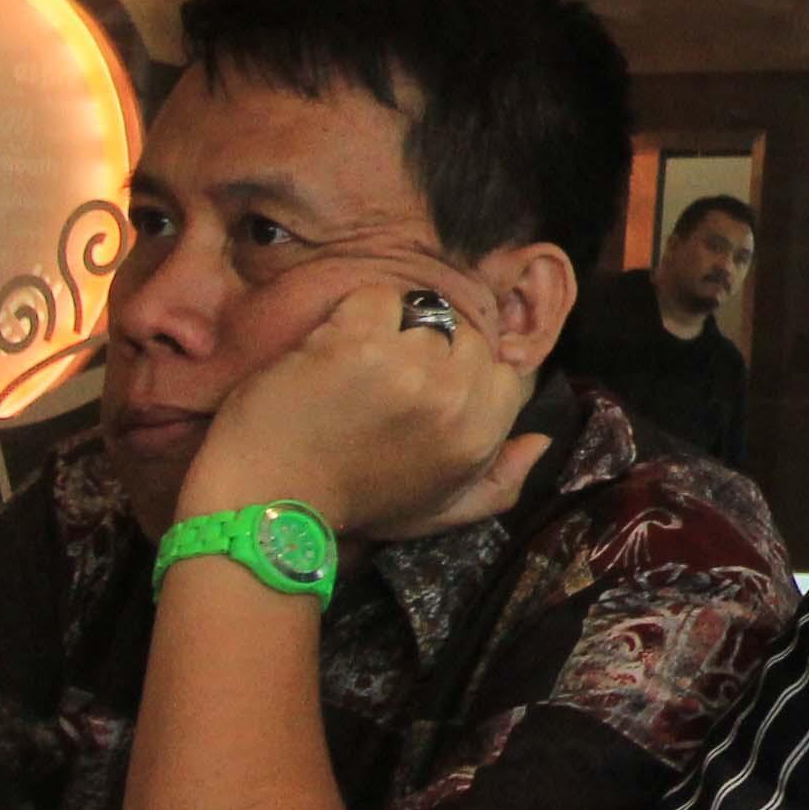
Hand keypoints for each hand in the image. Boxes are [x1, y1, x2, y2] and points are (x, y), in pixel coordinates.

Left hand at [184, 269, 544, 542]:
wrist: (267, 506)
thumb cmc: (353, 505)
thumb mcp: (438, 511)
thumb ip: (499, 483)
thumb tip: (540, 441)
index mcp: (481, 436)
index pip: (500, 368)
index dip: (457, 371)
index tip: (417, 391)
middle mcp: (455, 399)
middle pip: (463, 335)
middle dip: (424, 351)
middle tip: (378, 385)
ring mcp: (409, 367)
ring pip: (420, 313)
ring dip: (384, 334)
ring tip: (349, 374)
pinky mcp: (359, 344)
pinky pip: (375, 298)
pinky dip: (348, 319)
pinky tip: (327, 358)